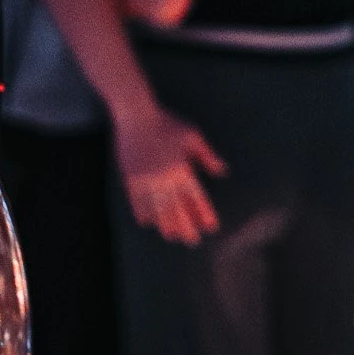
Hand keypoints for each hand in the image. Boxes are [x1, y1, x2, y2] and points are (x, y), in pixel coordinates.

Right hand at [115, 105, 226, 245]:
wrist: (135, 114)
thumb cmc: (167, 123)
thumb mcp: (192, 135)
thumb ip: (207, 155)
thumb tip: (223, 171)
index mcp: (181, 168)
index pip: (195, 198)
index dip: (204, 214)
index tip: (211, 227)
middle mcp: (163, 178)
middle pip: (176, 210)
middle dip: (186, 227)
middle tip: (193, 240)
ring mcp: (145, 180)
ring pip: (156, 210)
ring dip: (165, 225)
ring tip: (172, 236)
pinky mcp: (130, 178)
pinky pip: (136, 202)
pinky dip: (143, 214)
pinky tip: (148, 222)